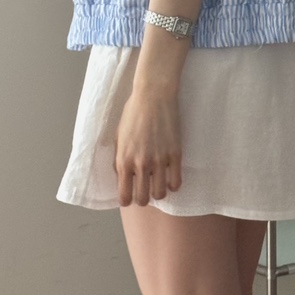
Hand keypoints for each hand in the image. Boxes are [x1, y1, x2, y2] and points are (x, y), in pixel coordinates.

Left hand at [113, 86, 182, 206]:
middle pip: (142, 199)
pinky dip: (173, 184)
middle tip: (145, 189)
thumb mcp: (118, 136)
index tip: (130, 194)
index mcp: (124, 160)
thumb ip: (119, 159)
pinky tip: (171, 177)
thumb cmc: (133, 112)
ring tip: (158, 183)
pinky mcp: (175, 154)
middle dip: (143, 198)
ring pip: (160, 194)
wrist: (153, 95)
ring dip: (158, 192)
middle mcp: (141, 164)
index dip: (127, 199)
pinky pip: (176, 182)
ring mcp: (160, 160)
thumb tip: (122, 176)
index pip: (124, 197)